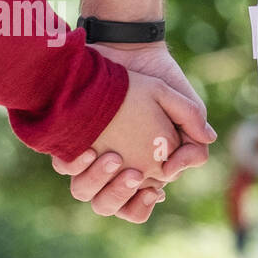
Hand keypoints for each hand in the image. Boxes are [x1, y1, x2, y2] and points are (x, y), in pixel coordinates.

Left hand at [52, 45, 214, 218]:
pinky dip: (76, 164)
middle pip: (108, 205)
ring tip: (112, 158)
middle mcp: (111, 168)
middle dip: (120, 196)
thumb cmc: (158, 80)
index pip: (136, 207)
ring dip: (98, 182)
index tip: (154, 191)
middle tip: (134, 174)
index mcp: (141, 169)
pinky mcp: (70, 139)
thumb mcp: (182, 104)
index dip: (142, 205)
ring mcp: (89, 156)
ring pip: (83, 191)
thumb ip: (193, 132)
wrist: (128, 51)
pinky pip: (64, 166)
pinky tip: (89, 149)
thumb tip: (190, 156)